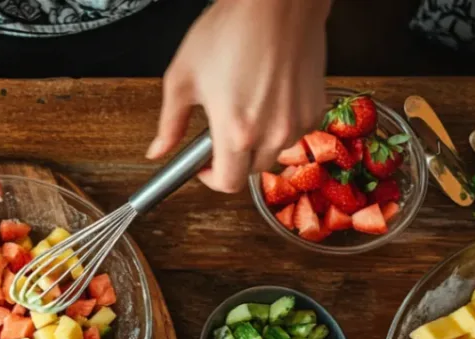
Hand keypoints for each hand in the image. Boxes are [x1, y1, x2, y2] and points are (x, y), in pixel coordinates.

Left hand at [147, 0, 330, 193]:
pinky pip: (294, 132)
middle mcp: (272, 133)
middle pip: (250, 172)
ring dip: (257, 143)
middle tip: (221, 128)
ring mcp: (298, 122)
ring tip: (246, 106)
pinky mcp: (316, 108)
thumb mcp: (183, 77)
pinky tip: (268, 96)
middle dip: (233, 159)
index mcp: (236, 131)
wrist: (278, 2)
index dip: (210, 178)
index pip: (227, 183)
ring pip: (273, 152)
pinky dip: (279, 125)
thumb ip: (169, 123)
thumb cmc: (230, 30)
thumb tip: (158, 151)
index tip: (202, 164)